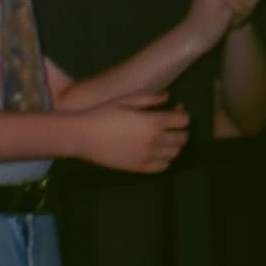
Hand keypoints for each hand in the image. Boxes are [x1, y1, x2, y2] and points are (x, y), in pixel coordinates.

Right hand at [75, 93, 189, 172]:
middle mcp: (154, 140)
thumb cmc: (102, 113)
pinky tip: (157, 152)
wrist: (83, 135)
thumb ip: (148, 99)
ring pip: (175, 153)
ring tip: (164, 138)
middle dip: (181, 130)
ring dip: (174, 145)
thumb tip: (167, 97)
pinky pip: (162, 166)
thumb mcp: (125, 100)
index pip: (182, 121)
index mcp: (152, 122)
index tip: (176, 110)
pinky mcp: (139, 168)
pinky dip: (165, 159)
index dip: (183, 115)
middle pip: (182, 139)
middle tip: (172, 125)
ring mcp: (148, 156)